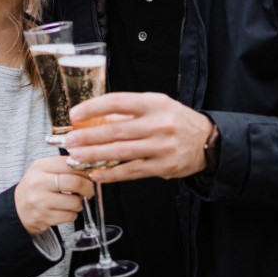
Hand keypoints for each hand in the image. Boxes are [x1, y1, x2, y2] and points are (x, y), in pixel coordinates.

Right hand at [14, 155, 95, 234]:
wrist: (17, 209)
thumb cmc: (34, 188)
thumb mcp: (42, 170)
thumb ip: (62, 166)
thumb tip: (88, 167)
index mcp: (40, 167)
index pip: (70, 164)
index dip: (85, 170)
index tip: (89, 174)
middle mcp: (39, 183)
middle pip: (75, 182)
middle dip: (88, 187)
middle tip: (89, 190)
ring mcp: (41, 201)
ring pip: (75, 202)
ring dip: (79, 203)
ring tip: (73, 201)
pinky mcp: (44, 217)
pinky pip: (70, 216)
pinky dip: (72, 214)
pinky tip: (66, 211)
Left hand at [63, 92, 213, 182]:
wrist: (208, 141)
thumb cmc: (177, 121)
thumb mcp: (156, 107)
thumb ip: (128, 113)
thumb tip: (96, 119)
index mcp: (154, 103)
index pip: (118, 102)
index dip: (93, 108)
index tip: (75, 115)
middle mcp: (158, 124)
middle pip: (115, 130)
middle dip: (88, 136)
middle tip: (70, 141)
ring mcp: (161, 147)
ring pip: (120, 152)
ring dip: (94, 156)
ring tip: (76, 157)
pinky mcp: (163, 167)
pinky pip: (131, 171)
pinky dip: (111, 174)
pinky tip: (96, 173)